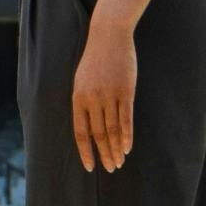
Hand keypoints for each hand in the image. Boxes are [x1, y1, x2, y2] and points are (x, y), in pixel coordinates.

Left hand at [70, 9, 141, 173]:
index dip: (86, 152)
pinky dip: (127, 136)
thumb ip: (84, 102)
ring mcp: (109, 95)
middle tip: (110, 168)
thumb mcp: (82, 80)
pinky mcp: (125, 92)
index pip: (81, 132)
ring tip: (119, 162)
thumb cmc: (95, 59)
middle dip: (104, 154)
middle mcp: (92, 99)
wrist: (108, 36)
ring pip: (112, 130)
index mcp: (78, 98)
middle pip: (98, 135)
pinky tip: (127, 148)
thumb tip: (88, 126)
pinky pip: (126, 119)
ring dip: (116, 149)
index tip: (90, 167)